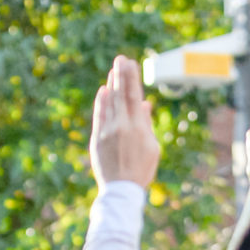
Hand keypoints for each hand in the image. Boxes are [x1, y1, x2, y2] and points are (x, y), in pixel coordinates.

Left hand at [91, 56, 160, 188]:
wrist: (121, 191)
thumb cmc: (141, 171)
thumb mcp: (151, 148)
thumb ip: (146, 123)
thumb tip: (144, 103)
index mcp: (138, 128)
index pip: (134, 96)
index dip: (132, 79)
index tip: (131, 63)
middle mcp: (122, 126)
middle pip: (120, 95)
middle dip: (121, 75)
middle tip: (120, 59)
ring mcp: (107, 132)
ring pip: (110, 103)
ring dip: (112, 85)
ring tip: (114, 70)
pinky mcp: (97, 139)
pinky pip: (99, 116)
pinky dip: (101, 102)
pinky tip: (103, 90)